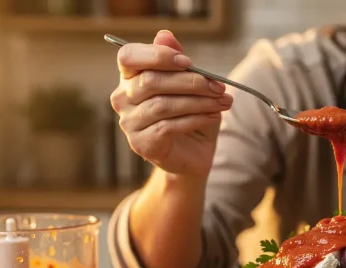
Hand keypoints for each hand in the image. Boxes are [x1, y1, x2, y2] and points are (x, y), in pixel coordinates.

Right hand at [110, 30, 232, 177]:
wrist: (194, 154)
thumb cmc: (191, 114)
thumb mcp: (191, 86)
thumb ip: (179, 62)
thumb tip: (165, 35)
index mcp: (130, 77)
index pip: (129, 57)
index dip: (157, 56)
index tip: (188, 61)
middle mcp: (123, 98)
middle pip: (151, 81)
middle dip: (190, 82)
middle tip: (219, 86)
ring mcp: (129, 123)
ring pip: (163, 105)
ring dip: (199, 101)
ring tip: (223, 102)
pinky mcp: (141, 144)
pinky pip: (168, 126)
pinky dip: (195, 119)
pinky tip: (213, 116)